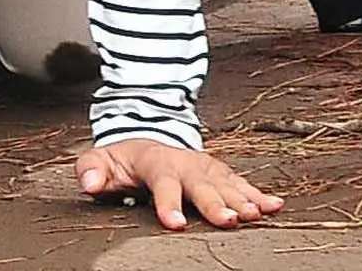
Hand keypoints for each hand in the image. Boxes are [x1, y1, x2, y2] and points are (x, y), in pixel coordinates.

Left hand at [77, 139, 281, 231]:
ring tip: (255, 215)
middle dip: (215, 203)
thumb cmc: (124, 159)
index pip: (162, 183)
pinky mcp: (220, 174)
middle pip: (202, 186)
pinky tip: (274, 206)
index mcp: (156, 162)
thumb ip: (91, 169)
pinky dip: (259, 195)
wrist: (147, 137)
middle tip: (228, 221)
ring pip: (226, 185)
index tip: (174, 223)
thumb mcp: (101, 160)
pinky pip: (242, 184)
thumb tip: (86, 183)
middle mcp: (185, 164)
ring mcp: (205, 168)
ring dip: (242, 200)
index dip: (168, 203)